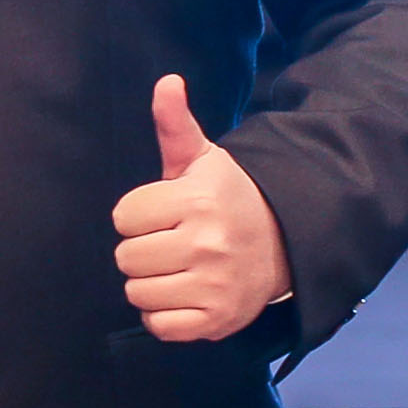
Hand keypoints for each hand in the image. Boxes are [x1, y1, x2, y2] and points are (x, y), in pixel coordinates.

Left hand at [110, 75, 290, 342]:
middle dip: (141, 250)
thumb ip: (175, 124)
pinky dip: (163, 316)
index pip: (123, 217)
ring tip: (177, 268)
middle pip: (126, 258)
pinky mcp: (217, 320)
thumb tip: (167, 81)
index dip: (137, 215)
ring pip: (138, 293)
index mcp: (197, 201)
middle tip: (170, 242)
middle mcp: (206, 244)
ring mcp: (213, 285)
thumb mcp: (203, 159)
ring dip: (150, 284)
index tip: (162, 213)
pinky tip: (182, 294)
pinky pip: (159, 326)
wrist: (283, 242)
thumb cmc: (228, 198)